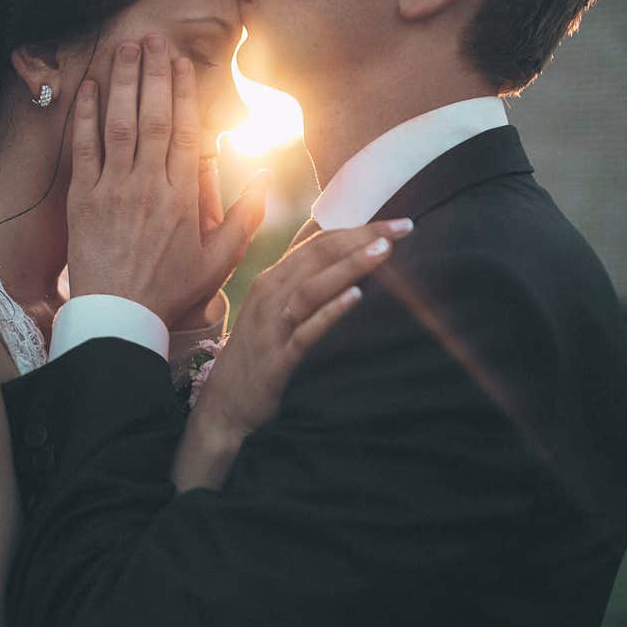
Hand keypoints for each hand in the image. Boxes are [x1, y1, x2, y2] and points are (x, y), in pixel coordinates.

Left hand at [65, 35, 268, 324]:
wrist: (119, 317)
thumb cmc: (170, 291)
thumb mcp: (219, 260)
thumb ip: (246, 216)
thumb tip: (267, 174)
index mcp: (183, 197)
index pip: (186, 131)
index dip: (184, 92)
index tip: (181, 63)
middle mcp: (149, 185)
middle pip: (154, 117)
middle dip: (154, 74)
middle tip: (152, 39)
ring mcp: (113, 189)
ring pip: (121, 124)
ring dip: (124, 82)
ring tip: (125, 48)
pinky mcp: (83, 199)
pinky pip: (85, 148)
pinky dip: (87, 116)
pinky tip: (90, 88)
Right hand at [172, 218, 415, 490]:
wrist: (223, 405)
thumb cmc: (256, 353)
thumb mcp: (275, 310)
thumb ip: (302, 283)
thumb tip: (339, 259)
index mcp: (273, 279)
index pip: (318, 241)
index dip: (357, 227)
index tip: (395, 222)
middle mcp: (270, 293)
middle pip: (319, 255)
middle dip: (362, 237)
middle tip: (403, 226)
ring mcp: (272, 324)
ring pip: (313, 285)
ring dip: (349, 266)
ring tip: (384, 251)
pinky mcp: (277, 357)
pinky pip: (306, 330)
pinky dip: (330, 310)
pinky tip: (356, 296)